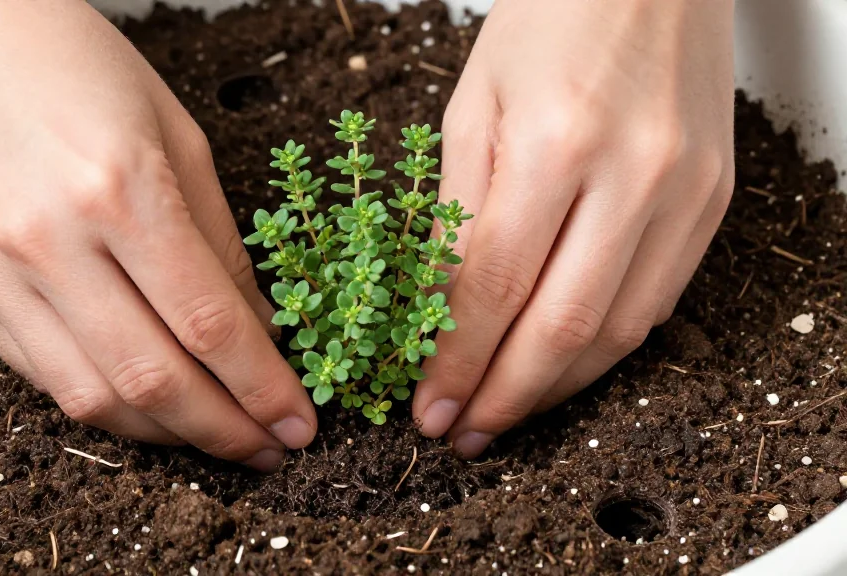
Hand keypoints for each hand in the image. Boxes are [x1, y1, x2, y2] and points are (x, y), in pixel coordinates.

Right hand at [0, 0, 316, 470]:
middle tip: (269, 448)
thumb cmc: (77, 65)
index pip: (209, 324)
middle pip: (153, 379)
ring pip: (92, 397)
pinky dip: (105, 405)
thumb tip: (260, 332)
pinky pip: (41, 377)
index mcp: (119, 189)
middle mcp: (49, 241)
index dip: (263, 387)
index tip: (299, 421)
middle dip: (225, 431)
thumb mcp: (180, 138)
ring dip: (167, 435)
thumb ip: (221, 246)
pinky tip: (148, 406)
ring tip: (215, 437)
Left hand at [413, 0, 734, 457]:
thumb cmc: (549, 21)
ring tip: (506, 412)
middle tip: (463, 434)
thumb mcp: (472, 107)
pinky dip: (606, 348)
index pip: (496, 286)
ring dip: (557, 387)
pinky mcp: (714, 202)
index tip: (428, 406)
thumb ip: (457, 214)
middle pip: (563, 327)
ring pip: (621, 330)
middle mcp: (633, 174)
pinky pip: (660, 302)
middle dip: (505, 397)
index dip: (459, 362)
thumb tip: (439, 313)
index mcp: (554, 142)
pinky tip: (563, 365)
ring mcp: (687, 192)